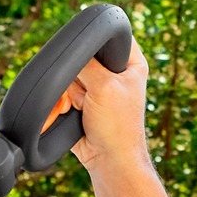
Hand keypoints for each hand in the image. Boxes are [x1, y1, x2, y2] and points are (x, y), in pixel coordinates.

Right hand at [64, 44, 150, 178]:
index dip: (97, 42)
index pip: (112, 36)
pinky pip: (65, 90)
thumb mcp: (104, 86)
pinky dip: (66, 101)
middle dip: (80, 74)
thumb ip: (86, 62)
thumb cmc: (117, 126)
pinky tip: (76, 112)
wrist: (108, 160)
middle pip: (85, 55)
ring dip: (72, 91)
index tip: (92, 61)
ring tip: (84, 107)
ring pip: (71, 73)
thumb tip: (69, 48)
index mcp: (131, 62)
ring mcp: (98, 86)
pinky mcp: (83, 100)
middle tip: (90, 92)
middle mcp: (116, 71)